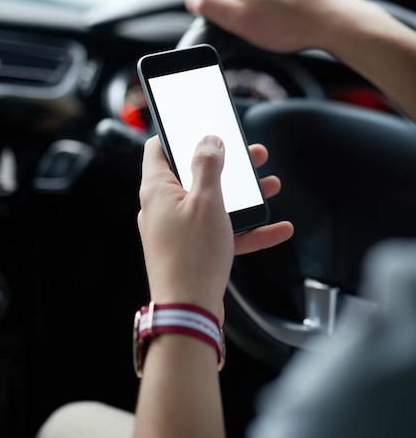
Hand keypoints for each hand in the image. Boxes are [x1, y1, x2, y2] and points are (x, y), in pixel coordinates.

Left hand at [137, 135, 292, 318]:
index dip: (178, 133)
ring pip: (213, 202)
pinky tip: (278, 228)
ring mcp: (179, 230)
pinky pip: (222, 232)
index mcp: (157, 189)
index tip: (201, 125)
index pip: (159, 148)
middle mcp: (164, 207)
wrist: (189, 312)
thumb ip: (208, 165)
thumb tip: (209, 140)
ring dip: (243, 194)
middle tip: (251, 154)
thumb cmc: (192, 256)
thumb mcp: (206, 201)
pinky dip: (247, 228)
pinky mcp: (194, 250)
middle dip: (227, 163)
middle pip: (194, 174)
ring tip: (270, 185)